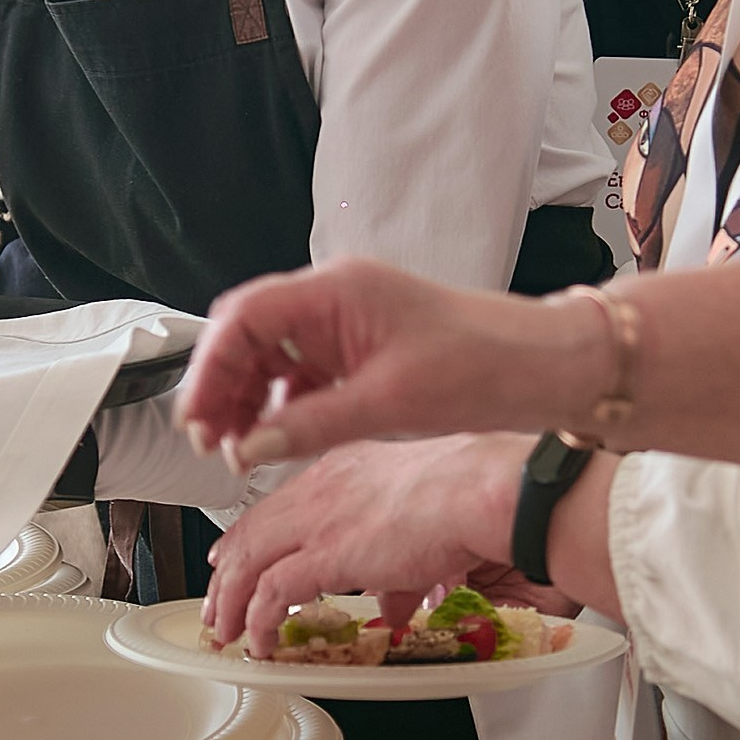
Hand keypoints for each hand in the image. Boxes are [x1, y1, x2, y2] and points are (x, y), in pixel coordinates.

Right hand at [178, 259, 597, 467]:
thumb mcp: (386, 404)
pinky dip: (281, 403)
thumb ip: (308, 425)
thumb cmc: (481, 368)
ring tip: (236, 447)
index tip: (196, 418)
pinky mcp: (362, 348)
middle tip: (208, 440)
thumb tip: (248, 447)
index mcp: (336, 292)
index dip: (210, 367)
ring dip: (247, 397)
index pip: (245, 316)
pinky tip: (275, 438)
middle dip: (221, 384)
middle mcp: (335, 298)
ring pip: (271, 353)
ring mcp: (347, 322)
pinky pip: (302, 370)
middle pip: (249, 332)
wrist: (543, 367)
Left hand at [201, 434, 536, 655]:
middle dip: (226, 575)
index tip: (230, 559)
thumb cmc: (463, 495)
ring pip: (248, 563)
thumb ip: (394, 569)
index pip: (275, 507)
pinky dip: (258, 621)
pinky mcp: (324, 555)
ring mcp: (316, 520)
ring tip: (227, 633)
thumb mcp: (414, 523)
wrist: (475, 491)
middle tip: (217, 606)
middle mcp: (316, 490)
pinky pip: (271, 593)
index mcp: (337, 471)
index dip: (246, 538)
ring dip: (231, 603)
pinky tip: (259, 642)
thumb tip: (393, 606)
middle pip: (249, 534)